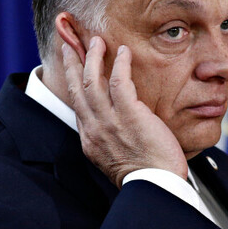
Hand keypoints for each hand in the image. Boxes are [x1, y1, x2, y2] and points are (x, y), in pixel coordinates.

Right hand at [61, 37, 187, 186]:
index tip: (72, 67)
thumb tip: (112, 124)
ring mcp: (110, 122)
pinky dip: (120, 64)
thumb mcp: (115, 158)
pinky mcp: (130, 116)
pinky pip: (120, 82)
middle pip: (77, 88)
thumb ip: (108, 138)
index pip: (77, 104)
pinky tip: (124, 52)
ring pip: (93, 81)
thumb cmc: (144, 175)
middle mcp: (94, 128)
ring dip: (93, 57)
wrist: (155, 187)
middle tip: (71, 45)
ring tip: (97, 41)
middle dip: (73, 63)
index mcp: (89, 139)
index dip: (72, 82)